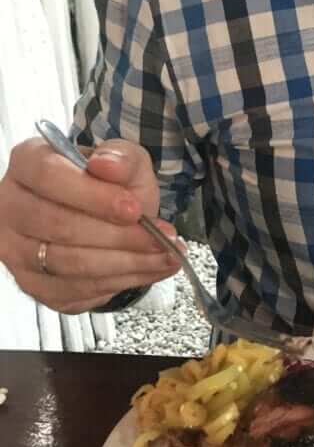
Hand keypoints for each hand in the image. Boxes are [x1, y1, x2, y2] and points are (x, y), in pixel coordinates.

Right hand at [0, 137, 182, 313]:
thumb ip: (121, 157)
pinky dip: (120, 282)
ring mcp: (16, 250)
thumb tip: (107, 165)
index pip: (48, 176)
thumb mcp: (125, 160)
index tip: (134, 208)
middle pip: (59, 226)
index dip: (93, 196)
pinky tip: (149, 270)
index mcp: (27, 162)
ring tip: (165, 255)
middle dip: (118, 235)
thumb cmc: (110, 184)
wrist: (108, 216)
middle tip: (162, 237)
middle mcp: (10, 206)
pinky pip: (76, 289)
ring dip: (126, 262)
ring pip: (69, 263)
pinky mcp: (33, 284)